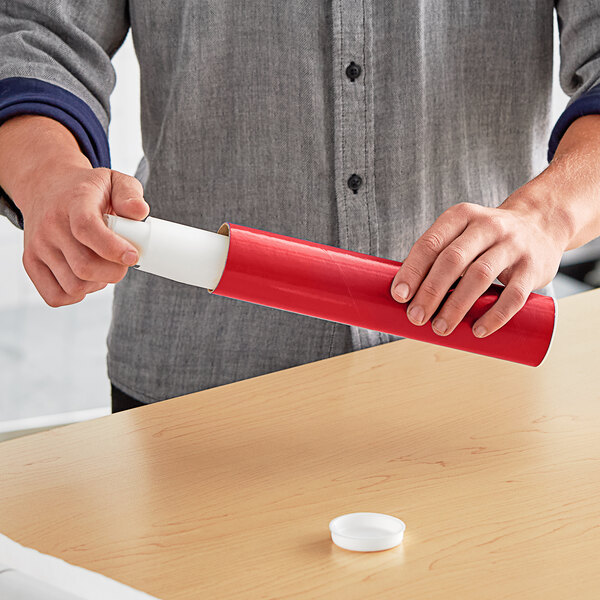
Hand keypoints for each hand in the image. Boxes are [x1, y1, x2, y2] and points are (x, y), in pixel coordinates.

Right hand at [19, 165, 148, 306]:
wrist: (47, 187)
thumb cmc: (88, 190)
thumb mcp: (114, 181)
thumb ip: (130, 193)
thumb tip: (139, 212)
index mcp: (74, 202)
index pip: (86, 228)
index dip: (113, 248)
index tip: (133, 256)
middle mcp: (51, 225)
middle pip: (84, 266)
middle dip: (114, 271)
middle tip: (123, 261)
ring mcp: (38, 246)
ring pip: (74, 285)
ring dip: (98, 283)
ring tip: (103, 265)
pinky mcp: (31, 262)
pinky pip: (56, 296)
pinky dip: (77, 293)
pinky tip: (86, 277)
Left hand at [390, 196, 567, 337]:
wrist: (541, 223)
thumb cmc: (486, 238)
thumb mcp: (461, 233)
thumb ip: (437, 257)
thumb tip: (403, 295)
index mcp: (461, 216)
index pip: (430, 243)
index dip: (412, 270)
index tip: (399, 295)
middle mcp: (487, 226)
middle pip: (452, 260)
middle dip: (430, 292)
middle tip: (415, 317)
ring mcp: (513, 245)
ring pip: (479, 276)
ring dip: (456, 306)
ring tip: (440, 328)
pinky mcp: (533, 267)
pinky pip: (513, 295)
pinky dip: (494, 315)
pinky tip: (478, 330)